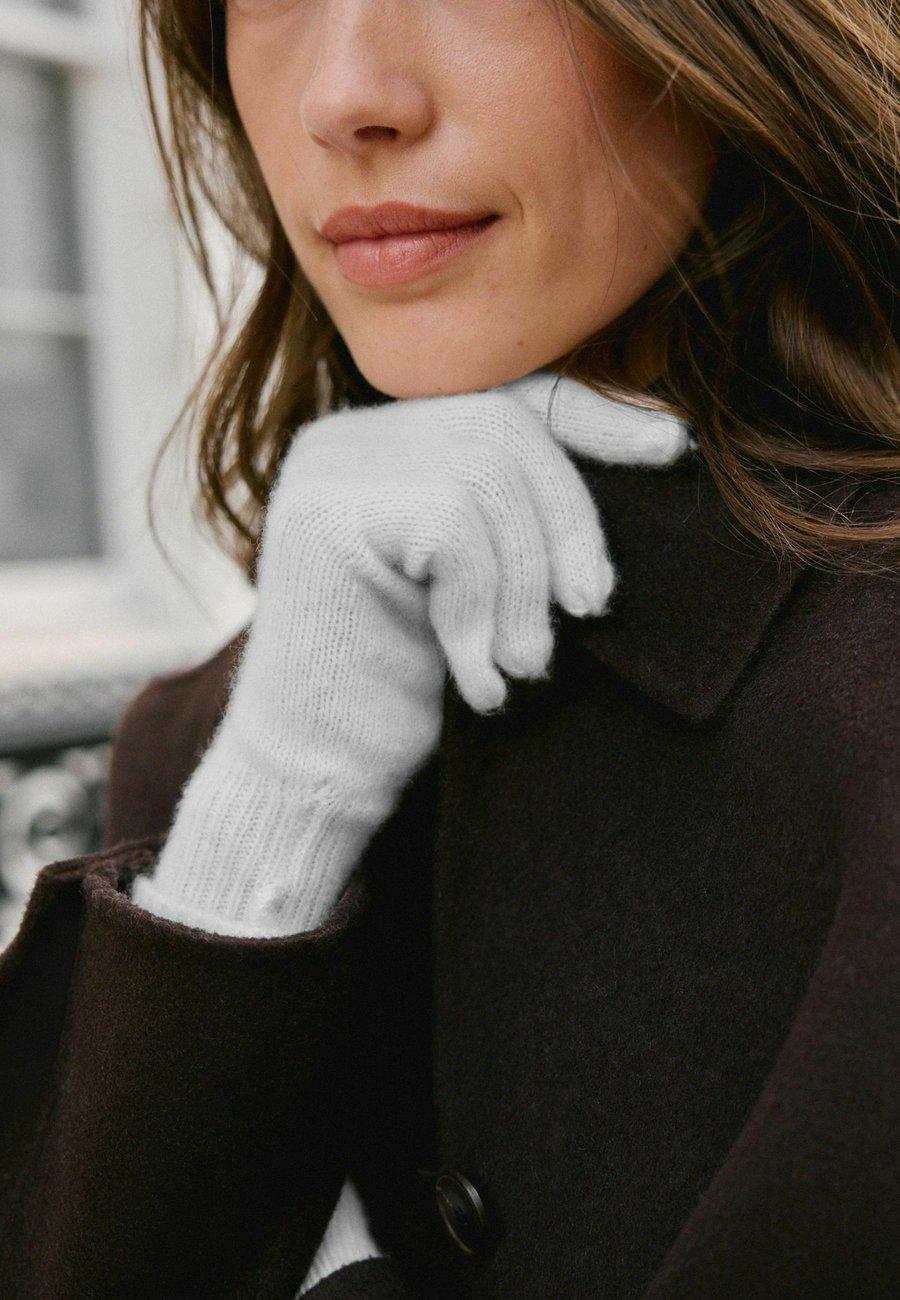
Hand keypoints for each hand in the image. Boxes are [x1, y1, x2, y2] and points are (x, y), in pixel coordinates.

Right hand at [130, 372, 688, 935]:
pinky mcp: (326, 513)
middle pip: (505, 427)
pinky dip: (481, 611)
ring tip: (524, 665)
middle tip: (589, 610)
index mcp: (390, 445)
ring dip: (526, 586)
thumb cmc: (408, 693)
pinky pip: (451, 528)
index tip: (671, 449)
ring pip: (484, 478)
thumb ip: (523, 519)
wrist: (314, 779)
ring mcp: (332, 468)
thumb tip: (654, 450)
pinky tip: (475, 679)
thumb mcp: (485, 589)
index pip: (507, 397)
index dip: (596, 416)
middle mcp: (353, 439)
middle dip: (568, 523)